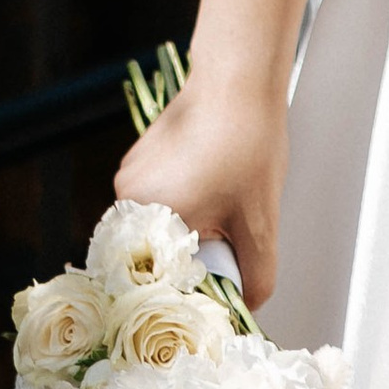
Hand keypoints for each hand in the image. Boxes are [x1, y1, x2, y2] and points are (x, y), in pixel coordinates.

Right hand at [111, 61, 291, 302]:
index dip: (184, 291)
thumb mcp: (261, 222)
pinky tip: (212, 183)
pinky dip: (182, 202)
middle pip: (155, 255)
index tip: (211, 291)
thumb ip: (256, 276)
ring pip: (157, 227)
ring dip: (188, 228)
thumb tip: (247, 307)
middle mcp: (127, 198)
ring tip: (223, 204)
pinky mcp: (137, 160)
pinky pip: (157, 200)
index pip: (154, 281)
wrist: (238, 81)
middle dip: (191, 257)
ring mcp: (129, 176)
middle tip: (226, 241)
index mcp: (149, 216)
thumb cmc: (248, 143)